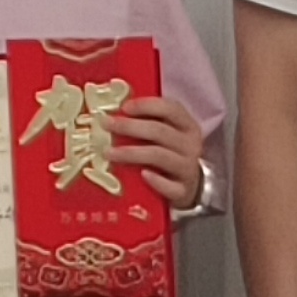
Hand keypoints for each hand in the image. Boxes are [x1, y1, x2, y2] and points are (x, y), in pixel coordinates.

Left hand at [112, 96, 210, 211]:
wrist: (189, 185)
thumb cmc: (168, 151)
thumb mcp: (164, 132)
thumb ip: (146, 120)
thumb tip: (110, 110)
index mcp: (187, 125)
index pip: (170, 108)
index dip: (146, 105)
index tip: (123, 107)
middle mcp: (190, 145)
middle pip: (160, 131)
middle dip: (129, 126)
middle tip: (106, 125)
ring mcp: (188, 169)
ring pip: (159, 156)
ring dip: (131, 153)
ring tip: (108, 153)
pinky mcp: (183, 191)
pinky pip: (171, 186)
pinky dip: (156, 181)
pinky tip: (142, 175)